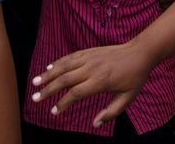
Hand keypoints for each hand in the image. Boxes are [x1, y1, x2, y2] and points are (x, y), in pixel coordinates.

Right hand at [30, 42, 149, 126]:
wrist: (139, 53)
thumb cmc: (134, 78)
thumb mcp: (127, 99)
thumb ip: (111, 113)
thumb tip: (95, 124)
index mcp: (100, 81)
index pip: (75, 93)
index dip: (62, 103)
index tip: (53, 111)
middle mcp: (91, 68)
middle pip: (64, 79)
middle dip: (48, 89)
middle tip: (35, 98)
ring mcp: (89, 58)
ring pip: (64, 66)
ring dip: (48, 74)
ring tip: (35, 82)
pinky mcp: (89, 51)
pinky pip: (70, 57)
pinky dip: (58, 63)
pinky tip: (49, 68)